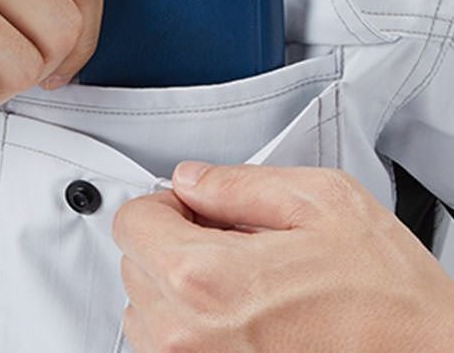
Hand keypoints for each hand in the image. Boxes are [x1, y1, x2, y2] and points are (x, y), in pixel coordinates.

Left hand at [114, 163, 453, 351]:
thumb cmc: (384, 296)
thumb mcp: (319, 203)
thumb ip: (238, 183)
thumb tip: (192, 179)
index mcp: (208, 277)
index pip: (132, 222)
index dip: (164, 204)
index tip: (195, 208)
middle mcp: (187, 334)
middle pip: (135, 261)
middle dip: (174, 238)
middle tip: (228, 238)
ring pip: (147, 303)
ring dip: (181, 280)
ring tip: (242, 276)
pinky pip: (167, 341)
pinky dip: (191, 316)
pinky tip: (242, 307)